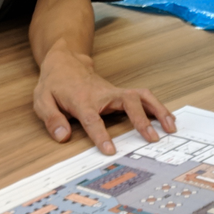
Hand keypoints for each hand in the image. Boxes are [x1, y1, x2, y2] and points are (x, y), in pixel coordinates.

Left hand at [32, 48, 175, 155]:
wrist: (66, 62)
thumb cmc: (54, 84)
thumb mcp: (42, 100)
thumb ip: (51, 119)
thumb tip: (63, 136)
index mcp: (82, 100)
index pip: (93, 119)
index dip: (101, 135)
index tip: (110, 150)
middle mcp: (103, 95)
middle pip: (127, 102)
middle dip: (140, 119)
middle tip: (152, 138)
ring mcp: (115, 92)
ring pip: (141, 96)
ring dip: (158, 110)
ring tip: (171, 128)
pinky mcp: (122, 93)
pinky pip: (143, 98)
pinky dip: (158, 107)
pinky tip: (169, 120)